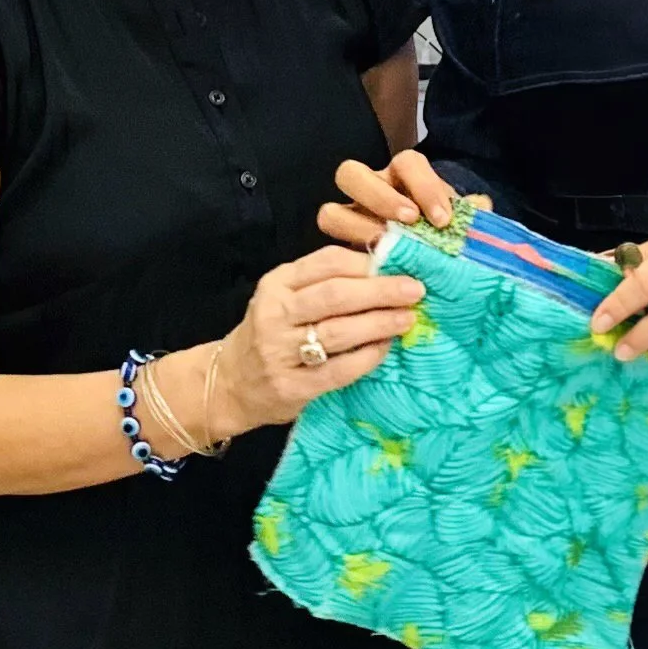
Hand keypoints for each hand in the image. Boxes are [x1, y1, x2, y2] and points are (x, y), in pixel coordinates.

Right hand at [214, 245, 426, 434]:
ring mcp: (280, 352)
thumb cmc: (272, 332)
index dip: (367, 261)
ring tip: (407, 318)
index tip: (401, 263)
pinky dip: (367, 358)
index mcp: (276, 283)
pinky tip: (385, 348)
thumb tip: (384, 269)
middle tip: (415, 290)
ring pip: (338, 331)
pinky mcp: (292, 387)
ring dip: (379, 323)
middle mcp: (275, 314)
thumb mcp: (285, 297)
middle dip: (381, 290)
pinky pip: (338, 370)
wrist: (232, 382)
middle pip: (335, 294)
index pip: (326, 262)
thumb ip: (323, 283)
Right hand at [318, 152, 488, 250]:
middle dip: (378, 196)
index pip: (406, 163)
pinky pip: (332, 248)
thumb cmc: (444, 235)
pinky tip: (380, 274)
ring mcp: (350, 219)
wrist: (432, 264)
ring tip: (386, 249)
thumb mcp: (459, 224)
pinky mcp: (342, 248)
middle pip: (351, 174)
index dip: (423, 186)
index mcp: (402, 176)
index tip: (442, 218)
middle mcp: (370, 190)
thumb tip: (481, 206)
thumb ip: (470, 214)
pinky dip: (354, 259)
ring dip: (356, 230)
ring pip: (330, 212)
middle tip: (408, 222)